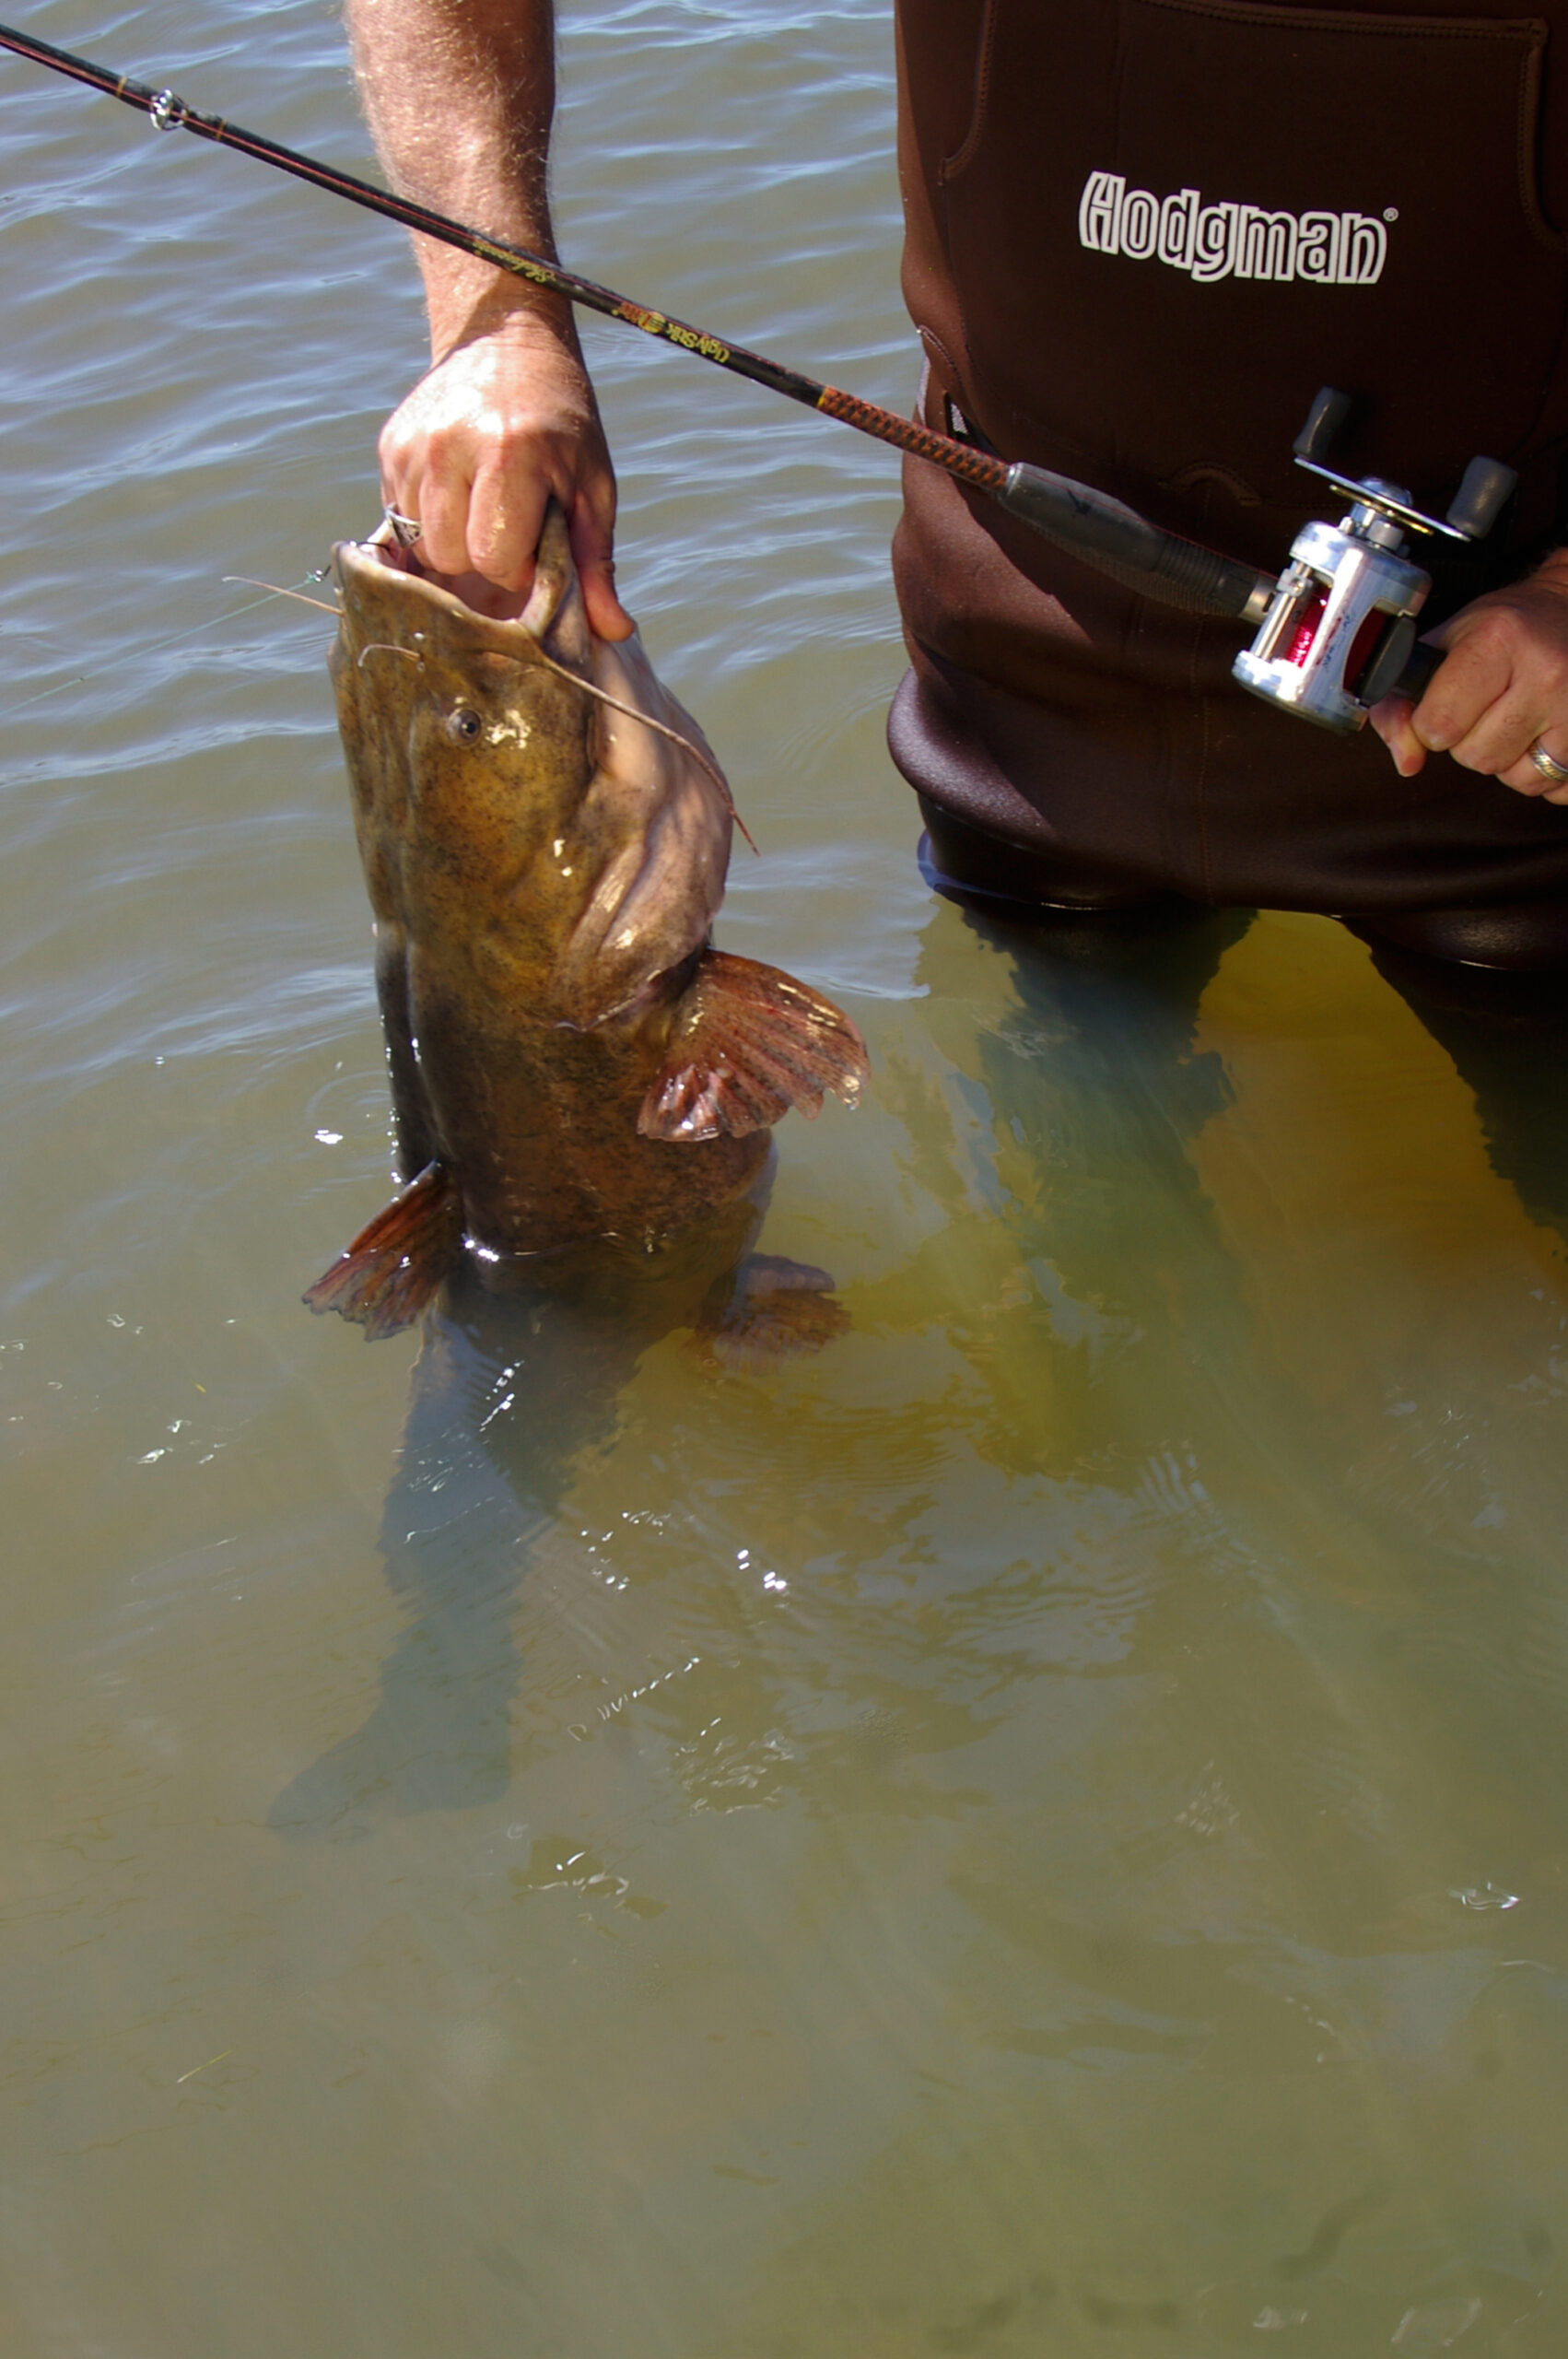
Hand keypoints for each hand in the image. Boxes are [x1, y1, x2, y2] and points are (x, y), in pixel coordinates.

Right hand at [378, 304, 634, 640]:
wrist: (504, 339)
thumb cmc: (561, 421)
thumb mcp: (591, 486)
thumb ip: (596, 561)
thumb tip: (613, 631)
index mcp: (509, 453)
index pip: (494, 559)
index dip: (517, 567)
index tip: (534, 542)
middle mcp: (449, 446)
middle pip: (450, 558)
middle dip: (481, 559)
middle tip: (507, 524)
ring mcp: (412, 447)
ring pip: (421, 544)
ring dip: (453, 543)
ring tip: (482, 505)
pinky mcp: (389, 447)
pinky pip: (402, 519)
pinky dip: (431, 521)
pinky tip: (457, 490)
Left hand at [1369, 551, 1567, 803]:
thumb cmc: (1499, 632)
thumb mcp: (1442, 648)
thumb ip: (1399, 706)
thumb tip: (1407, 763)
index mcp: (1498, 639)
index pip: (1439, 725)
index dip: (1431, 724)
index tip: (1445, 703)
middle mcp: (1547, 671)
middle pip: (1477, 758)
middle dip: (1471, 741)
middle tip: (1490, 705)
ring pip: (1518, 780)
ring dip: (1509, 759)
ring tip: (1519, 717)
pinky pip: (1556, 789)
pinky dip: (1544, 772)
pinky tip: (1546, 732)